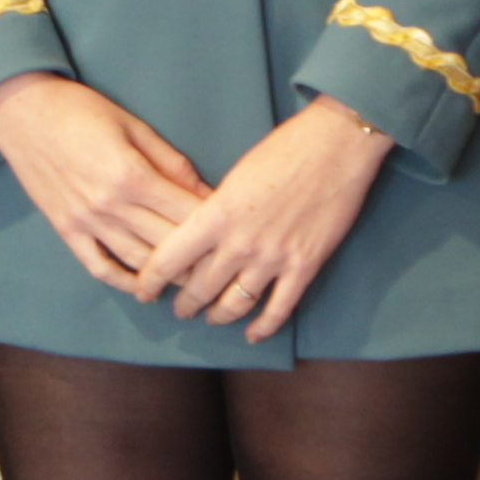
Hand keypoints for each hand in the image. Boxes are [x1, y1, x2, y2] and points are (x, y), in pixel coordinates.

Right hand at [0, 71, 210, 297]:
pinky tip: (145, 287)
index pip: (185, 212)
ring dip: (168, 276)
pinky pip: (99, 266)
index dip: (214, 225)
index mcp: (131, 175)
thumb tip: (206, 192)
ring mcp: (85, 222)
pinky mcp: (66, 230)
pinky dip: (124, 281)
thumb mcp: (133, 126)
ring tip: (195, 282)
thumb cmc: (80, 110)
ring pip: (137, 261)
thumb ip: (170, 162)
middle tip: (224, 265)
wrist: (22, 111)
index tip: (235, 232)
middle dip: (199, 256)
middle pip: (167, 242)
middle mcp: (109, 205)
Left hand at [138, 96, 399, 339]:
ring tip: (211, 317)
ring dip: (219, 316)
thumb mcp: (236, 175)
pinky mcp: (304, 267)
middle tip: (179, 309)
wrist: (336, 145)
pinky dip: (263, 326)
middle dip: (185, 304)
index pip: (168, 259)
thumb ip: (216, 209)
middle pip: (200, 288)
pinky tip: (252, 334)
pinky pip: (279, 309)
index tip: (143, 290)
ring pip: (235, 303)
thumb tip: (202, 232)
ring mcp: (273, 259)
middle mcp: (239, 243)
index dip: (150, 281)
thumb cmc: (285, 148)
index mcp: (216, 215)